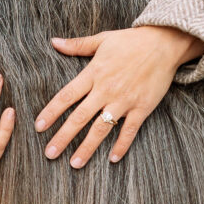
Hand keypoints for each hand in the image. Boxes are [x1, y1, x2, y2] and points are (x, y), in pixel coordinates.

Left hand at [35, 26, 203, 165]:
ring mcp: (124, 100)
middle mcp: (106, 89)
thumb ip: (77, 45)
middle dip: (63, 137)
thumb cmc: (132, 41)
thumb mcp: (102, 39)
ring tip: (75, 163)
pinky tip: (112, 159)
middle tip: (49, 153)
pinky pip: (129, 130)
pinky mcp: (142, 107)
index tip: (38, 126)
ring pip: (101, 128)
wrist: (165, 43)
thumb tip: (53, 42)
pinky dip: (121, 145)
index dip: (51, 111)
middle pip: (80, 117)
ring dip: (87, 147)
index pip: (67, 96)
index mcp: (94, 73)